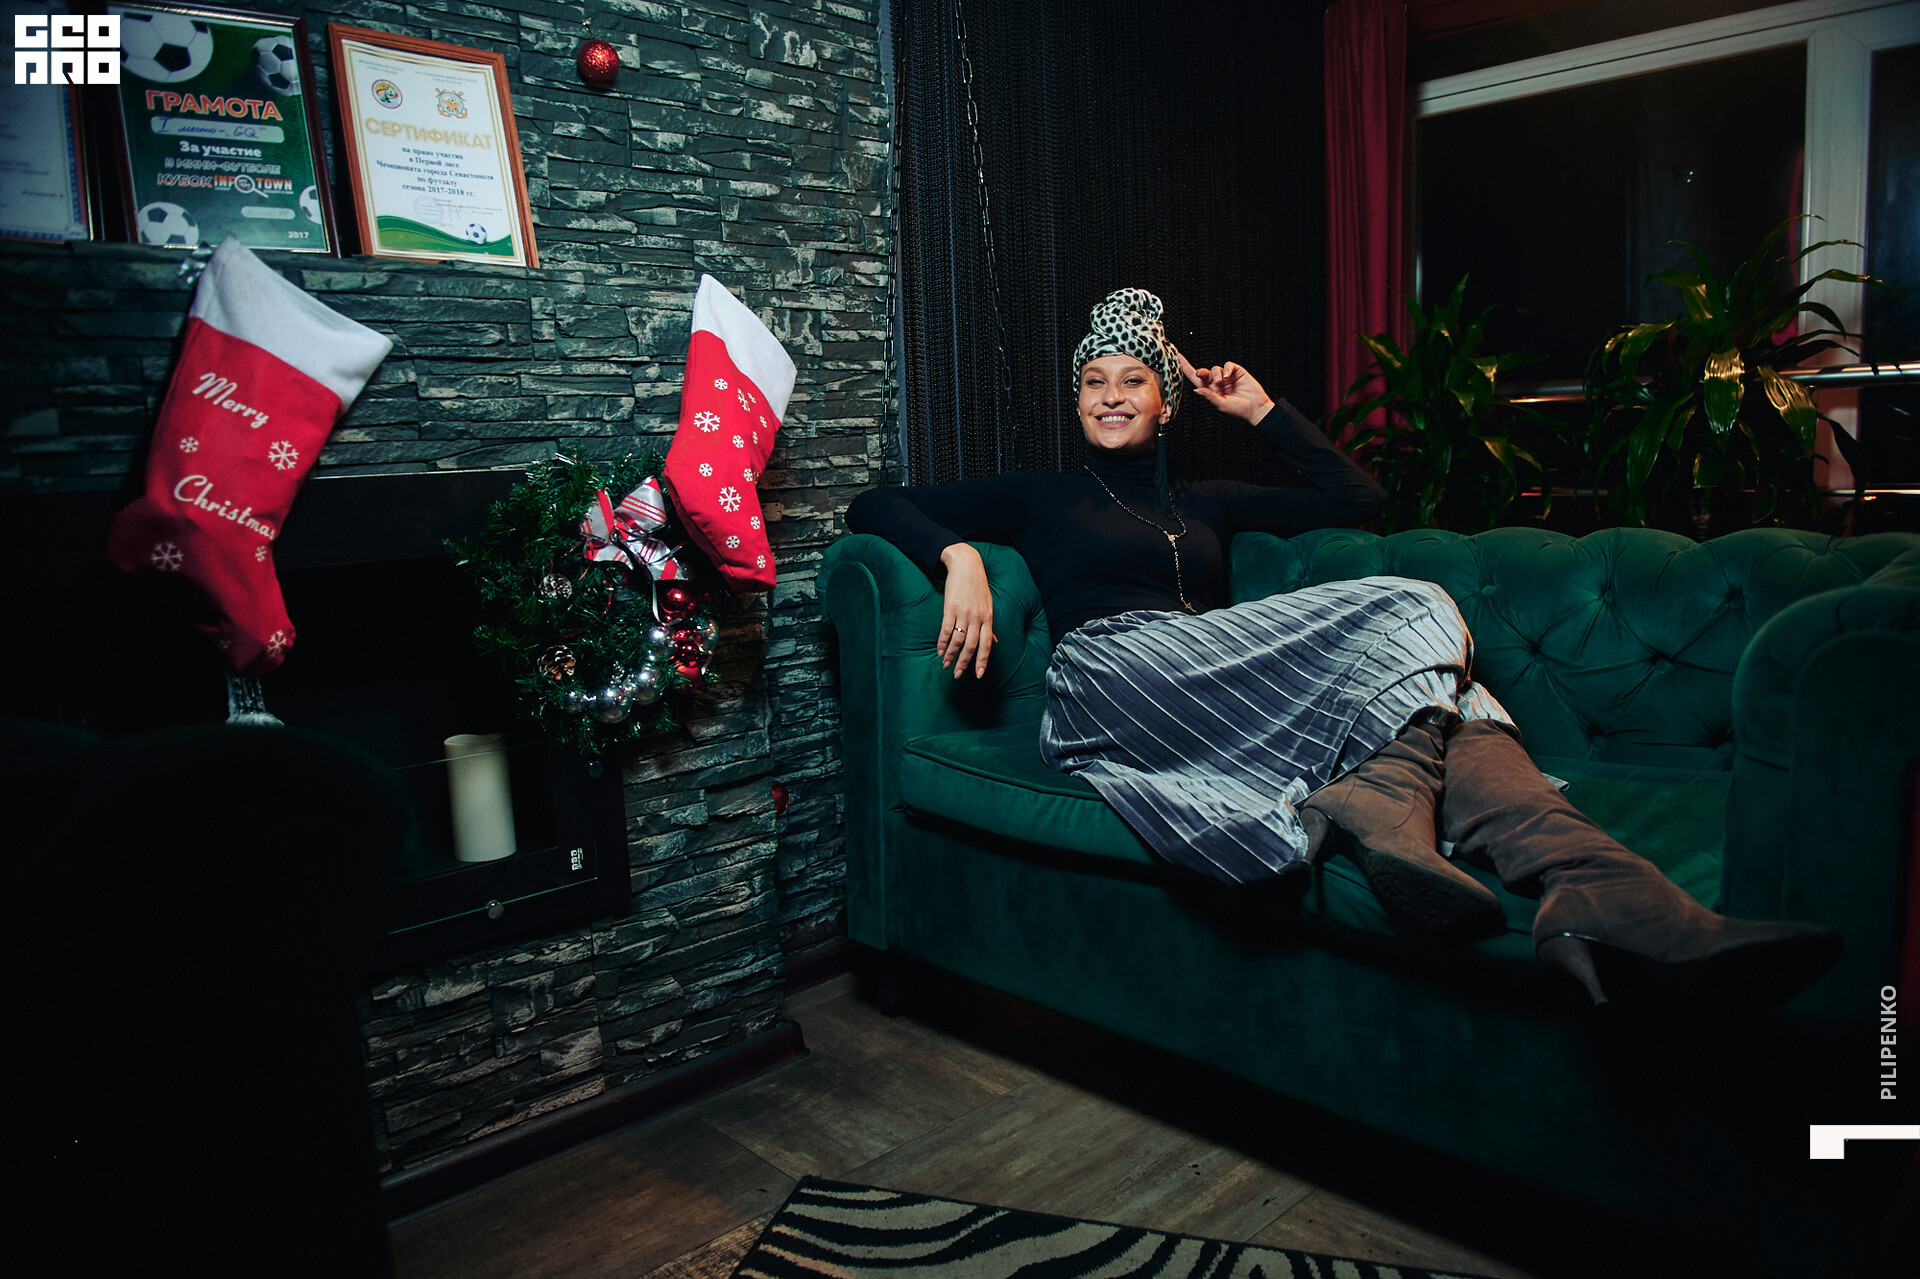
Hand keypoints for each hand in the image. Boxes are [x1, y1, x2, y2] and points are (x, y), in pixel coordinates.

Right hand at [937, 542, 995, 678]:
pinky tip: (939, 651)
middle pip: (971, 646)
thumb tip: (995, 642)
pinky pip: (946, 629)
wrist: (966, 565)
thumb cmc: (978, 586)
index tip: (979, 675)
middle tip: (958, 675)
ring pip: (957, 640)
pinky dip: (942, 642)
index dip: (982, 661)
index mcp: (988, 618)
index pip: (986, 645)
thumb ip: (989, 626)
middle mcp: (977, 617)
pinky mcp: (950, 608)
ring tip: (946, 665)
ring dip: (950, 655)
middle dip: (964, 663)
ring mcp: (963, 613)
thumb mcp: (988, 605)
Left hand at [1176, 350, 1274, 424]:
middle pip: (1204, 372)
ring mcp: (1226, 377)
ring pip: (1215, 368)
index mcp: (1210, 391)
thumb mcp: (1222, 405)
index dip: (1186, 368)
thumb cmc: (1239, 410)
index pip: (1195, 379)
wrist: (1256, 407)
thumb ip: (1209, 397)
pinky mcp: (1236, 371)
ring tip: (1222, 382)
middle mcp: (1216, 383)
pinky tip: (1229, 376)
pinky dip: (1227, 369)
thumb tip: (1196, 389)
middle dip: (1201, 372)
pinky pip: (1228, 365)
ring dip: (1216, 374)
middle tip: (1201, 374)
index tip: (1178, 357)